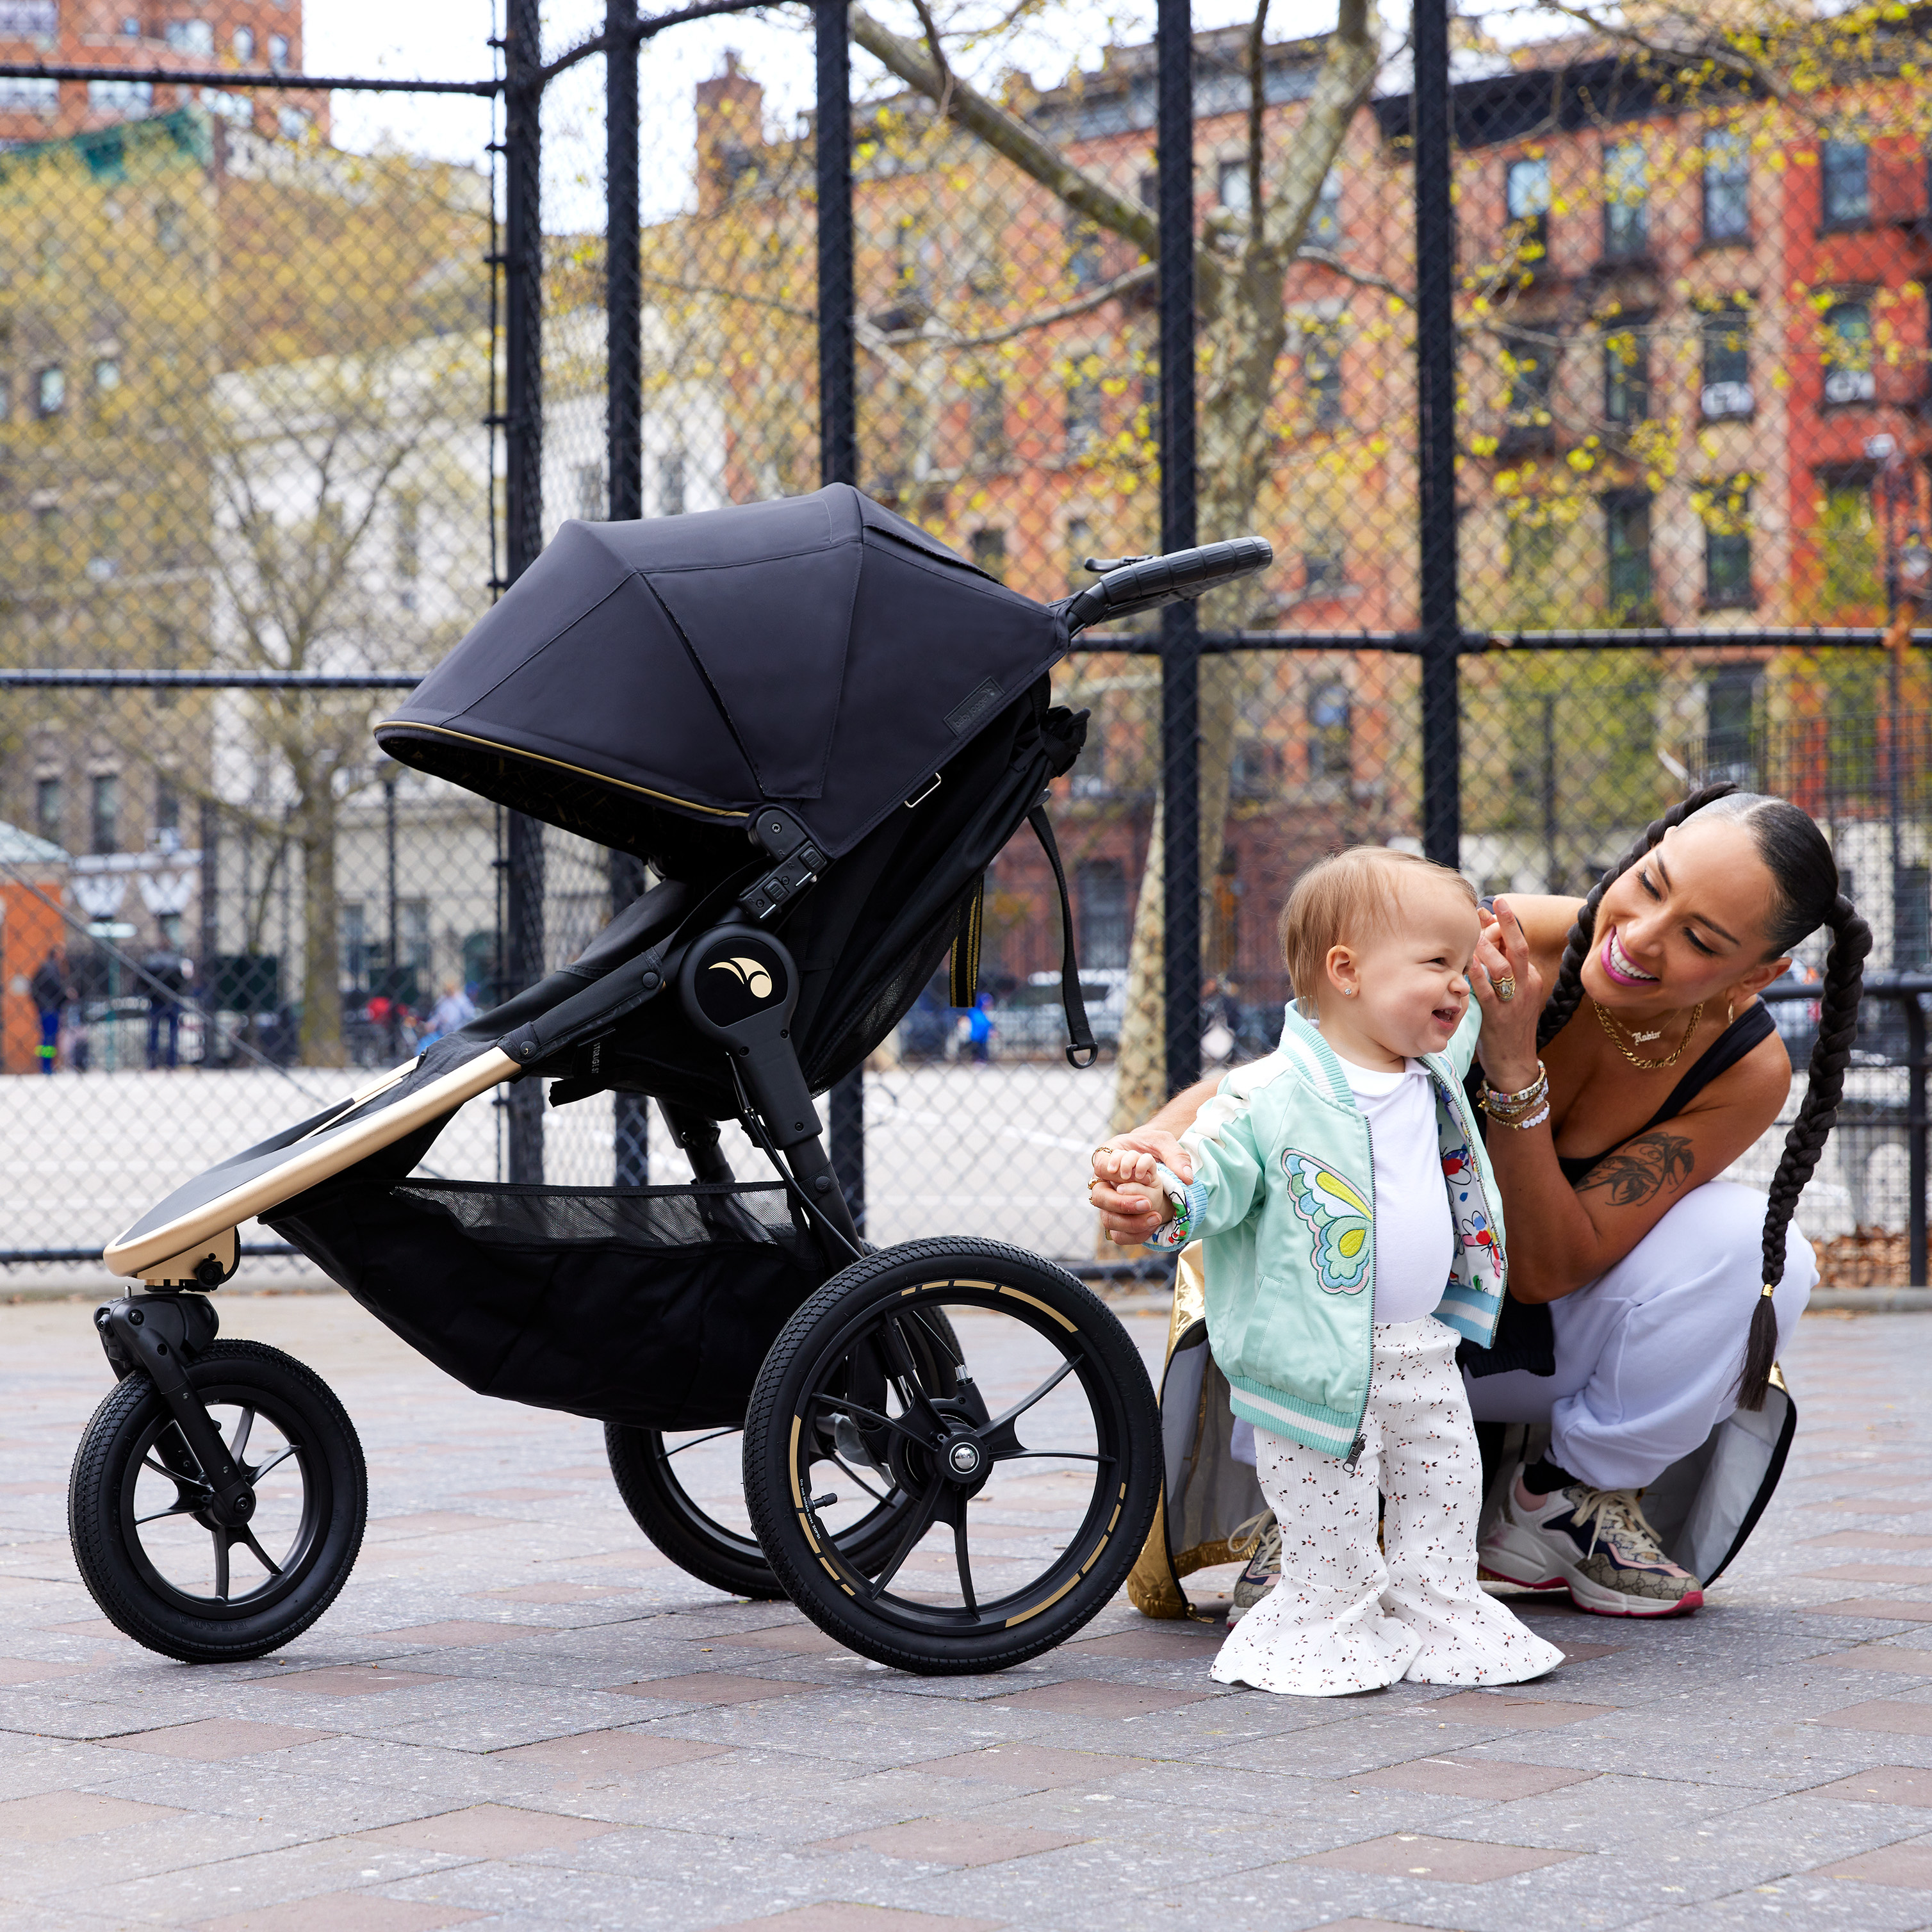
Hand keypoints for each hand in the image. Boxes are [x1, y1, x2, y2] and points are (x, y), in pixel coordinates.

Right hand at [1090, 1128, 1189, 1242]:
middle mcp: (1103, 1182)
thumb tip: (1187, 1178)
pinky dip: (1134, 1234)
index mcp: (1107, 1158)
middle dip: (1122, 1203)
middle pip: (1099, 1197)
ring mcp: (1109, 1202)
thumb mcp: (1163, 1142)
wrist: (1153, 1162)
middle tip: (1147, 1203)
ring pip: (1107, 1218)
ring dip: (1130, 1222)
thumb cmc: (1152, 1147)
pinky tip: (1153, 1226)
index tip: (1142, 1176)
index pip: (1101, 1167)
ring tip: (1155, 1218)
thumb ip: (1175, 1155)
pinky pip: (1118, 1234)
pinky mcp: (1118, 1218)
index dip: (1117, 1174)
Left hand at [1472, 896, 1542, 1087]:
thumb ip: (1500, 968)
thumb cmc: (1506, 1025)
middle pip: (1518, 948)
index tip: (1489, 907)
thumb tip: (1484, 937)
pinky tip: (1467, 961)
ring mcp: (1514, 1002)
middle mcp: (1526, 986)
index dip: (1504, 924)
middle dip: (1506, 924)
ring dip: (1487, 947)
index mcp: (1530, 978)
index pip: (1519, 945)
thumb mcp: (1510, 993)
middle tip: (1491, 903)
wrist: (1515, 1062)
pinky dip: (1477, 975)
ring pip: (1504, 967)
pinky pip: (1488, 992)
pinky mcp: (1498, 1017)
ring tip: (1472, 930)